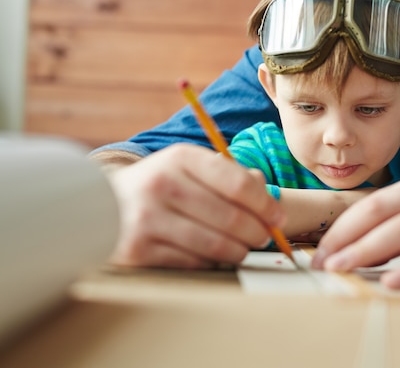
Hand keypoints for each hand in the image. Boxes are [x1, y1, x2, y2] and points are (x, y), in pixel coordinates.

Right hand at [106, 144, 284, 267]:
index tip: (278, 217)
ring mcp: (148, 219)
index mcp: (181, 158)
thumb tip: (269, 195)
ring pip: (216, 246)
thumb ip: (230, 176)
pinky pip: (194, 264)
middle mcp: (163, 184)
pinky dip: (211, 263)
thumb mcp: (190, 168)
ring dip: (239, 252)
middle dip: (258, 232)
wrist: (98, 205)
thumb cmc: (160, 186)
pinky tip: (213, 257)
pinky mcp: (138, 251)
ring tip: (243, 249)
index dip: (266, 204)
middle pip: (232, 218)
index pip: (239, 183)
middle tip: (264, 238)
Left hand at [311, 172, 399, 287]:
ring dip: (371, 250)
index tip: (322, 251)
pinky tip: (394, 281)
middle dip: (349, 237)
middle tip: (326, 262)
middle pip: (382, 211)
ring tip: (347, 268)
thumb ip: (398, 229)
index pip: (372, 203)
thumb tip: (356, 253)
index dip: (343, 227)